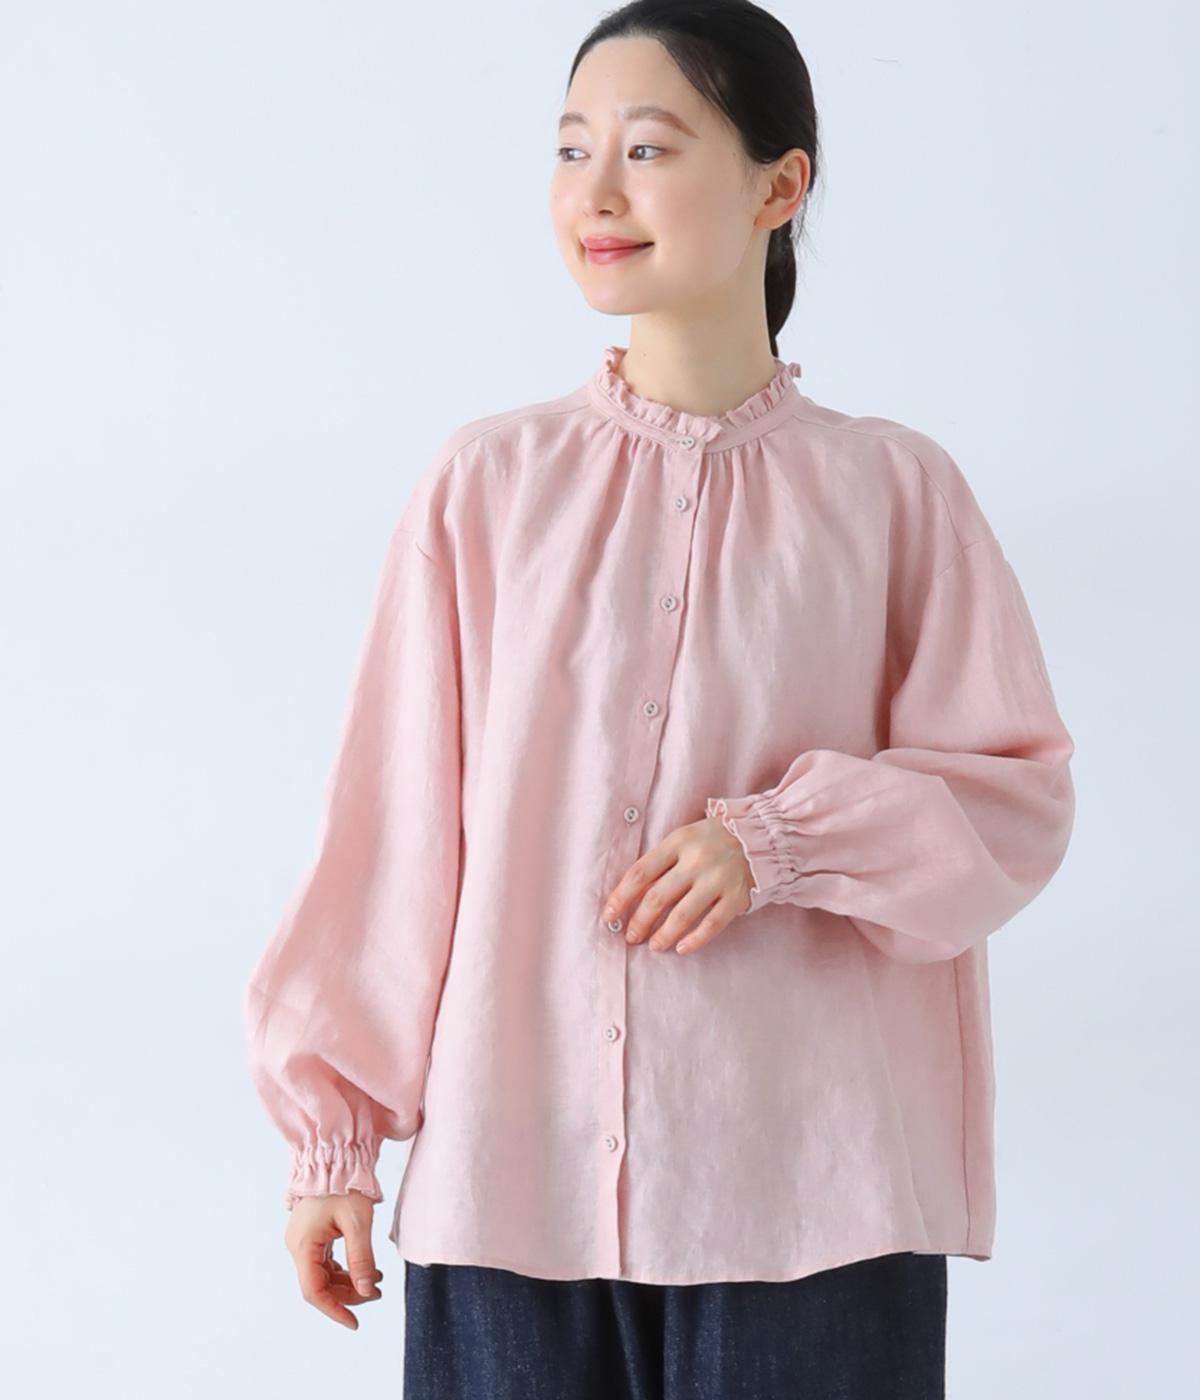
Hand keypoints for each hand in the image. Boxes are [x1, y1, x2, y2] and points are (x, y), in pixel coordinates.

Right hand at [284, 1189, 384, 1329]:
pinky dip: (345, 1268)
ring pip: (324, 1274)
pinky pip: (326, 1261)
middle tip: (377, 1292)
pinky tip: (365, 1268)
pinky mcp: (312, 1233)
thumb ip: (361, 1258)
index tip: (355, 1322)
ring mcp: (304, 1240)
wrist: (335, 1154)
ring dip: (349, 1281)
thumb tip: (365, 1291)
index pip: (314, 1292)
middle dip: (349, 1293)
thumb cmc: (345, 1184)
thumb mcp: (358, 1222)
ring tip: (376, 1280)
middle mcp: (298, 1245)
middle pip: (320, 1284)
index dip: (334, 1310)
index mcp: (303, 1245)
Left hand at [603, 814, 753, 955]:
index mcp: (678, 842)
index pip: (640, 873)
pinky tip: (681, 948)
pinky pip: (712, 924)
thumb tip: (629, 897)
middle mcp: (697, 860)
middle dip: (639, 922)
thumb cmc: (710, 840)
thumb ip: (660, 862)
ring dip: (663, 935)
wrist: (759, 836)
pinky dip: (695, 939)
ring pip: (682, 915)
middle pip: (657, 897)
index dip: (621, 897)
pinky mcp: (736, 896)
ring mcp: (718, 879)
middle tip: (631, 936)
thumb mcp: (683, 839)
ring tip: (654, 946)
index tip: (609, 916)